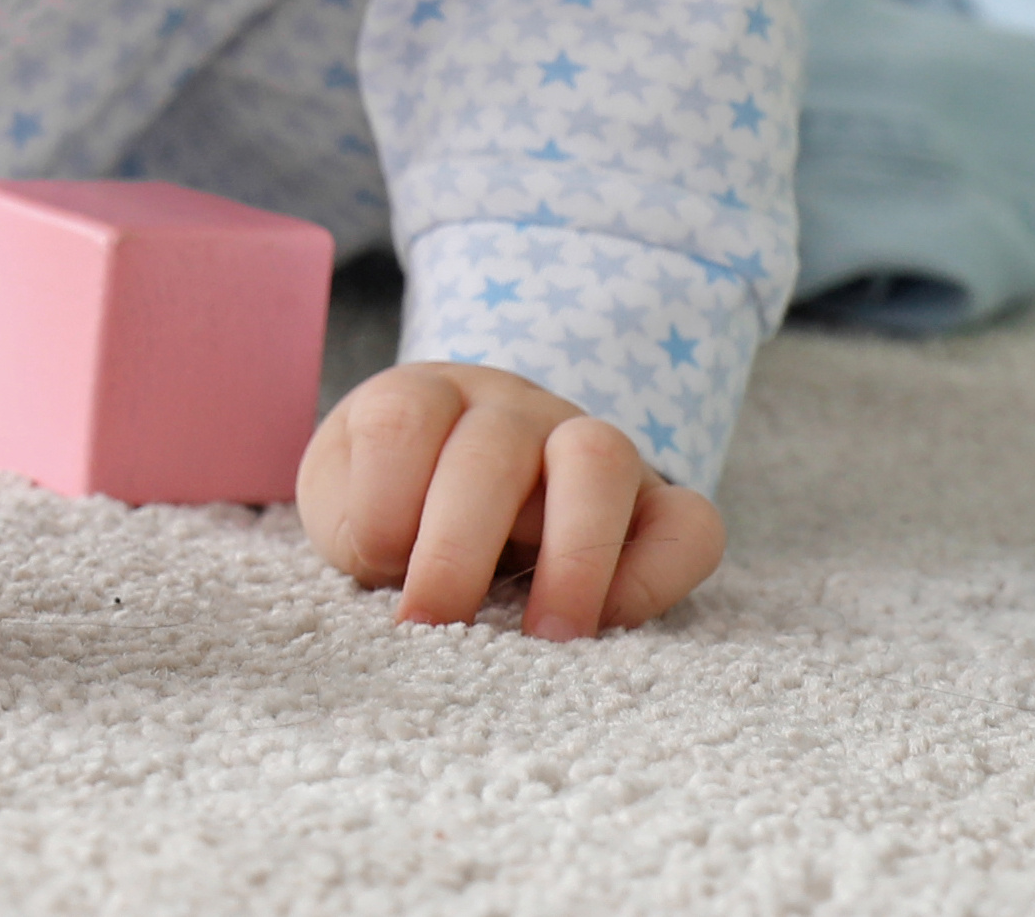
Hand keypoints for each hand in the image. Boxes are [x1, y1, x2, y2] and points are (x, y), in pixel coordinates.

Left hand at [299, 361, 724, 637]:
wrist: (451, 492)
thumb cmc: (387, 506)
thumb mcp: (344, 505)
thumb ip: (356, 523)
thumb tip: (399, 570)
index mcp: (426, 398)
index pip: (402, 418)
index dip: (382, 500)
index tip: (374, 569)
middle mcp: (510, 410)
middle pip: (496, 448)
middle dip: (457, 548)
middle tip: (432, 623)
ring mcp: (587, 448)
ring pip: (601, 458)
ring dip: (572, 553)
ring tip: (546, 637)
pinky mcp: (652, 507)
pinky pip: (690, 523)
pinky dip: (656, 575)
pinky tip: (608, 624)